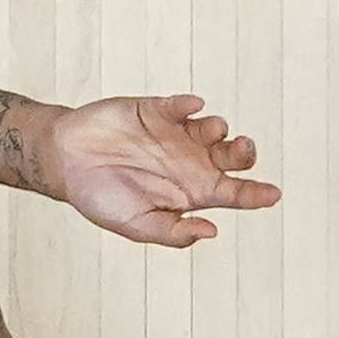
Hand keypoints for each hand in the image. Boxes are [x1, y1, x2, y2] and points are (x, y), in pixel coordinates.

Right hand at [47, 93, 280, 247]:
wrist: (65, 163)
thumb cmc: (101, 198)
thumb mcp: (136, 226)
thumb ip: (172, 231)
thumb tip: (211, 232)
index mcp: (190, 192)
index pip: (233, 194)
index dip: (255, 194)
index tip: (273, 195)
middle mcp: (189, 162)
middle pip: (232, 157)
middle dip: (244, 153)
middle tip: (242, 149)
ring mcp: (175, 134)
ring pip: (214, 128)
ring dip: (219, 129)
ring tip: (212, 132)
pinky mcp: (158, 110)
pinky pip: (182, 105)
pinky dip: (189, 105)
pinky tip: (190, 108)